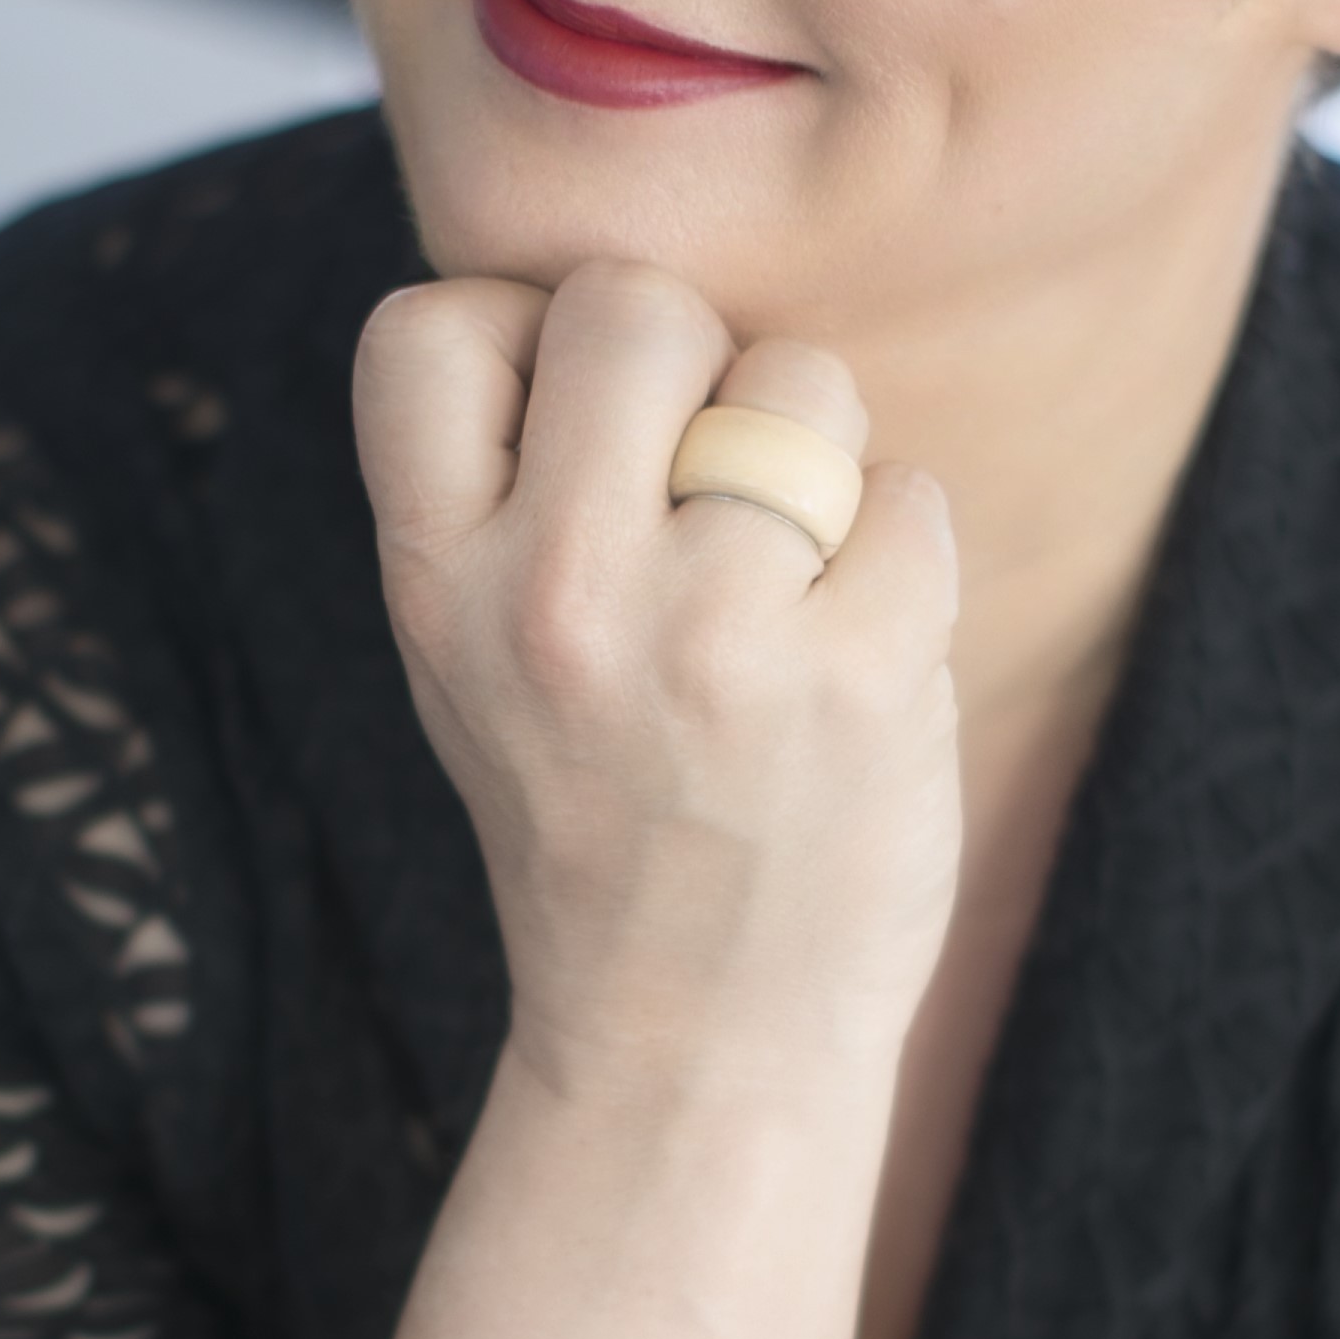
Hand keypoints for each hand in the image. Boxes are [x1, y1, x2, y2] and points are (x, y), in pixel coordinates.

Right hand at [352, 259, 959, 1102]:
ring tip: (783, 588)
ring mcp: (707, 638)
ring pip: (798, 381)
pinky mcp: (855, 678)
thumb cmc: (600, 817)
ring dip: (818, 459)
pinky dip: (903, 559)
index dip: (518, 340)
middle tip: (705, 497)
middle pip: (632, 305)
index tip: (566, 436)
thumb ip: (498, 487)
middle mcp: (551, 598)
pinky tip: (854, 656)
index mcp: (434, 585)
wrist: (696, 1044)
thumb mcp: (472, 662)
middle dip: (696, 369)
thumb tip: (595, 294)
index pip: (429, 324)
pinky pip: (910, 494)